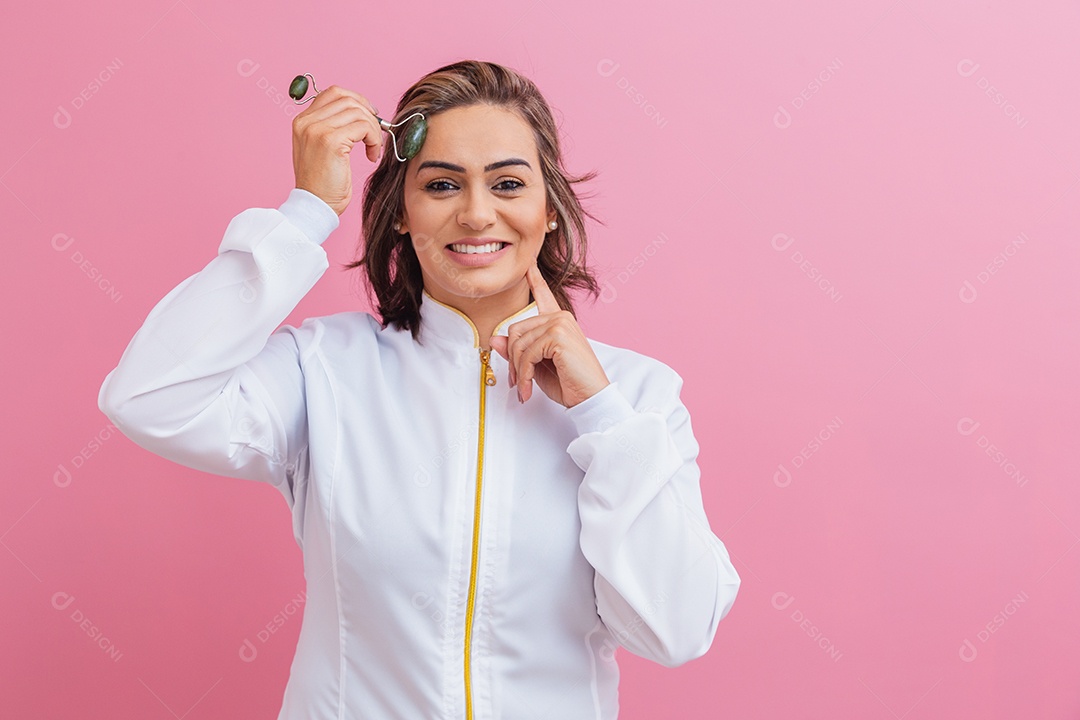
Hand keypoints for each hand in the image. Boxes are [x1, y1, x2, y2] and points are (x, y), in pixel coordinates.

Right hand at [291, 85, 383, 215]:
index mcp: (302, 121)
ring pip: (358, 112)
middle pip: (348, 100)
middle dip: (369, 115)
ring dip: (374, 130)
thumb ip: (332, 127)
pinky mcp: (331, 141)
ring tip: (372, 149)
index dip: (357, 100)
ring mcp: (317, 129)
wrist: (315, 205)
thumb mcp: (321, 148)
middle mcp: (306, 121)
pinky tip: (371, 155)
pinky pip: (364, 127)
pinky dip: (374, 140)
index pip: (333, 93)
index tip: (370, 116)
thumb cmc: (322, 183)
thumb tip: (361, 112)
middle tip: (375, 135)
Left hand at [489, 261, 609, 407]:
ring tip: (524, 388)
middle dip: (512, 359)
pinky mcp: (558, 335)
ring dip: (518, 370)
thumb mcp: (536, 366)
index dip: (534, 278)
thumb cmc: (569, 383)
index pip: (543, 294)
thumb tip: (495, 339)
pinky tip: (529, 389)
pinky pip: (526, 353)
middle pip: (515, 329)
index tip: (529, 263)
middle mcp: (560, 317)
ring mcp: (560, 323)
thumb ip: (517, 351)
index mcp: (558, 322)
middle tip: (518, 381)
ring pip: (518, 342)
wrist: (591, 398)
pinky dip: (523, 374)